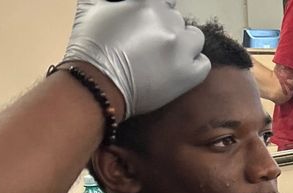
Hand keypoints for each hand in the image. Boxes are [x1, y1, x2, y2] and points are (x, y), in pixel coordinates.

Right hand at [64, 0, 210, 118]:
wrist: (94, 83)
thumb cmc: (89, 48)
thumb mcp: (94, 9)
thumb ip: (117, 2)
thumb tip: (125, 3)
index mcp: (148, 4)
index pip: (164, 2)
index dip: (157, 13)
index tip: (150, 23)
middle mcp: (168, 22)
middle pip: (176, 21)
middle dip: (165, 30)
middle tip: (149, 45)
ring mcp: (181, 48)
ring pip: (195, 38)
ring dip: (184, 44)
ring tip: (166, 57)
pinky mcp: (188, 73)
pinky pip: (203, 63)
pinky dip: (193, 65)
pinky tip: (177, 69)